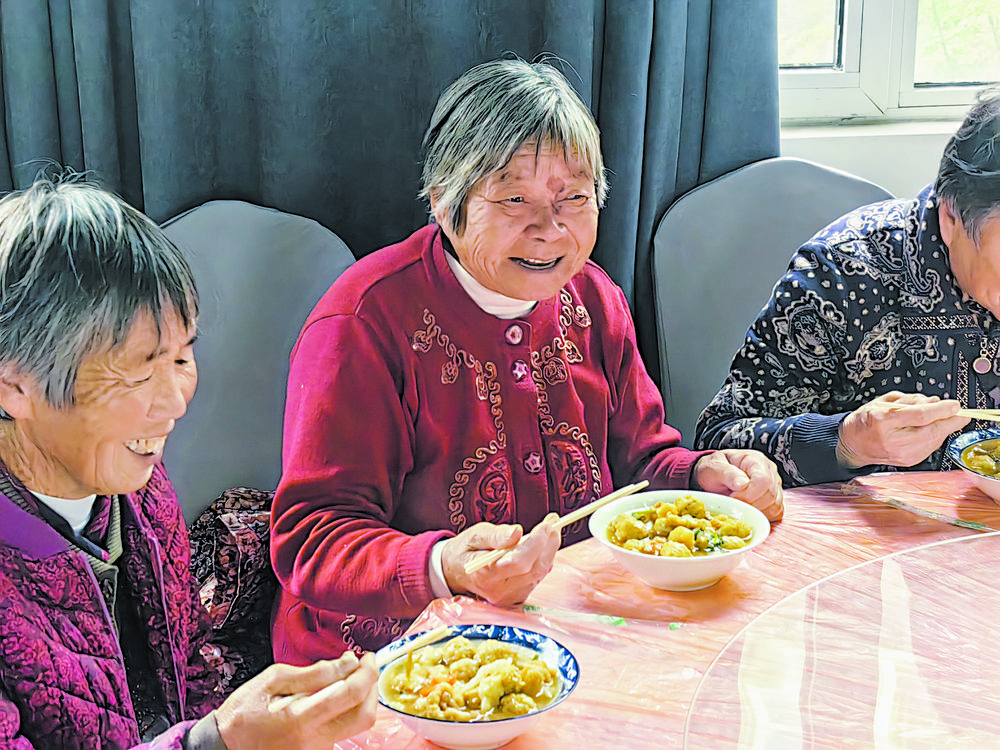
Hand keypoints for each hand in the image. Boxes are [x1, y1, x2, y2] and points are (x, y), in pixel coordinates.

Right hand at [215, 651, 377, 749]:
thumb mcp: (273, 680)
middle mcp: (315, 740)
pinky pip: (341, 729)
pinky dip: (343, 709)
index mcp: (302, 719)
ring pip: (355, 723)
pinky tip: (330, 696)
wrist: (224, 746)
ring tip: (344, 678)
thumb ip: (313, 672)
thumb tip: (346, 662)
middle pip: (364, 716)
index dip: (366, 672)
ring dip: (358, 697)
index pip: (351, 694)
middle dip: (371, 687)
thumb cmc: (243, 713)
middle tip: (363, 666)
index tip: (366, 657)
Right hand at [441, 514, 559, 606]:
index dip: (537, 542)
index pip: (518, 562)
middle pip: (534, 569)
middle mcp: (499, 591)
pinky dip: (543, 561)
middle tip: (553, 523)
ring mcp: (508, 598)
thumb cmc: (464, 551)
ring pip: (539, 574)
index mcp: (485, 575)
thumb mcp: (474, 535)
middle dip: (549, 544)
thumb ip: (495, 535)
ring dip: (549, 551)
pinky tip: (541, 547)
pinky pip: (536, 579)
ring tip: (549, 531)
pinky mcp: (516, 599)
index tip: (547, 523)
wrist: (453, 573)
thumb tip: (518, 532)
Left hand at [693, 449, 782, 520]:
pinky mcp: (774, 499)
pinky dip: (762, 516)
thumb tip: (742, 484)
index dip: (749, 494)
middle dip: (750, 504)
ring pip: (775, 505)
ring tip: (739, 505)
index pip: (763, 480)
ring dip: (756, 511)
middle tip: (733, 502)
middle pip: (770, 495)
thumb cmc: (713, 470)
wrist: (713, 477)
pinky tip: (748, 511)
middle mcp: (769, 472)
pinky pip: (776, 513)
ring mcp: (774, 486)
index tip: (732, 496)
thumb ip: (727, 473)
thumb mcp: (713, 467)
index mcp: (755, 460)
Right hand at [836, 392, 969, 468]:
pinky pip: (931, 447)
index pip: (919, 415)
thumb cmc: (866, 421)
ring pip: (934, 440)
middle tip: (961, 413)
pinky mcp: (909, 461)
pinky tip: (930, 430)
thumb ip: (909, 400)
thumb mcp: (882, 401)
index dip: (941, 410)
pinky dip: (936, 437)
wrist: (853, 445)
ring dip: (944, 428)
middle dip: (951, 421)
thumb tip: (934, 402)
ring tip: (941, 419)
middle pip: (932, 431)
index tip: (955, 405)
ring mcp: (901, 453)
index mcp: (882, 421)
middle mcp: (892, 440)